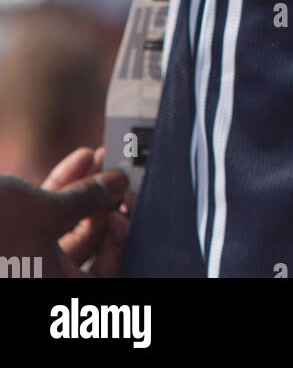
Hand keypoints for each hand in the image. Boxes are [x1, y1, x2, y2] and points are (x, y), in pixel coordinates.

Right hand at [0, 147, 128, 276]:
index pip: (105, 275)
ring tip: (101, 156)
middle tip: (117, 174)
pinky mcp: (13, 241)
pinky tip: (80, 158)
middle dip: (103, 204)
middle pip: (87, 247)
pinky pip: (46, 221)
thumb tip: (120, 185)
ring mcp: (25, 263)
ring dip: (85, 191)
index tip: (125, 210)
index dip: (120, 242)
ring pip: (67, 229)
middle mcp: (41, 281)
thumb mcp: (46, 211)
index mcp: (55, 289)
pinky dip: (62, 193)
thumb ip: (88, 199)